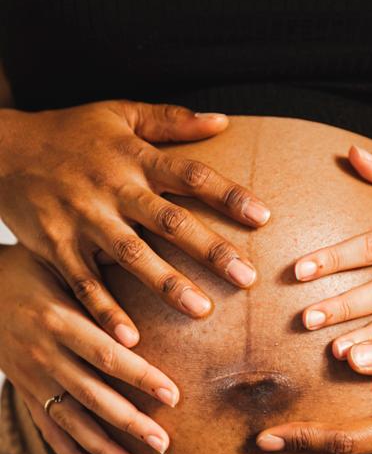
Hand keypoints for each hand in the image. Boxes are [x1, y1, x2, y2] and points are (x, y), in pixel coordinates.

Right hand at [0, 101, 269, 346]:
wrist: (2, 150)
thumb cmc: (71, 133)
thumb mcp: (120, 114)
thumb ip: (171, 119)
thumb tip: (223, 120)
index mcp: (134, 156)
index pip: (190, 174)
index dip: (227, 194)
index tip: (264, 218)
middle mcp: (113, 188)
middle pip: (168, 220)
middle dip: (209, 250)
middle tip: (247, 279)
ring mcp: (83, 219)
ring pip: (132, 256)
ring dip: (167, 285)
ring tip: (202, 311)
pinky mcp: (57, 246)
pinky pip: (84, 283)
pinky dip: (105, 310)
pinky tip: (130, 339)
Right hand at [0, 244, 179, 453]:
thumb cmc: (33, 271)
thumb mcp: (62, 267)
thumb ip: (100, 282)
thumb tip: (154, 270)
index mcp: (59, 320)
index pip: (107, 355)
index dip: (140, 377)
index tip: (173, 395)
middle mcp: (45, 354)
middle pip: (92, 396)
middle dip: (129, 422)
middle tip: (164, 443)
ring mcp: (32, 379)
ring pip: (71, 420)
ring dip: (104, 448)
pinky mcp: (26, 393)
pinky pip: (48, 429)